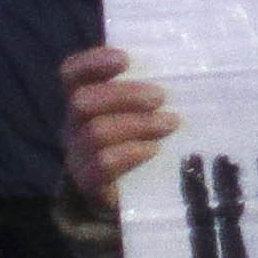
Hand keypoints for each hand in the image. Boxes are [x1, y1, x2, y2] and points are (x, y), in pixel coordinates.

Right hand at [62, 43, 176, 207]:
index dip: (93, 63)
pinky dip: (130, 153)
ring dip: (137, 124)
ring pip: (95, 133)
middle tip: (160, 96)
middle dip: (123, 95)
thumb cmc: (142, 141)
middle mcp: (74, 126)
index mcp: (84, 101)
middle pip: (82, 102)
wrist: (132, 198)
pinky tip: (154, 150)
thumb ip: (150, 90)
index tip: (125, 59)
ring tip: (170, 123)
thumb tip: (185, 67)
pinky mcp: (90, 185)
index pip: (72, 74)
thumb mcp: (143, 111)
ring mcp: (78, 156)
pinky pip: (102, 164)